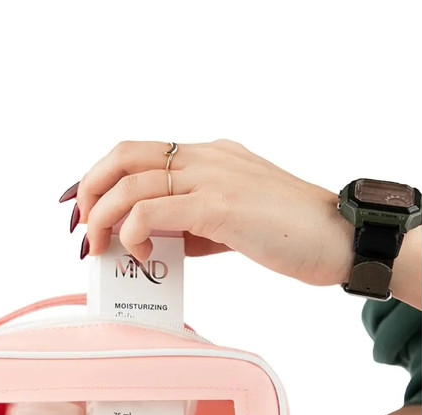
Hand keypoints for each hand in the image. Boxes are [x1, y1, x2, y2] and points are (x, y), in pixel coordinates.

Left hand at [60, 139, 354, 288]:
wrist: (340, 240)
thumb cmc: (290, 234)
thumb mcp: (230, 222)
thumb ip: (190, 224)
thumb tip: (150, 240)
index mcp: (209, 156)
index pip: (138, 152)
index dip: (100, 176)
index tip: (82, 207)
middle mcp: (206, 157)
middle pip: (123, 154)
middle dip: (89, 191)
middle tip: (81, 229)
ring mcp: (212, 177)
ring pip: (131, 183)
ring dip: (103, 218)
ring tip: (103, 249)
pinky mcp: (219, 206)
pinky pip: (153, 211)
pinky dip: (134, 233)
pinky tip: (144, 255)